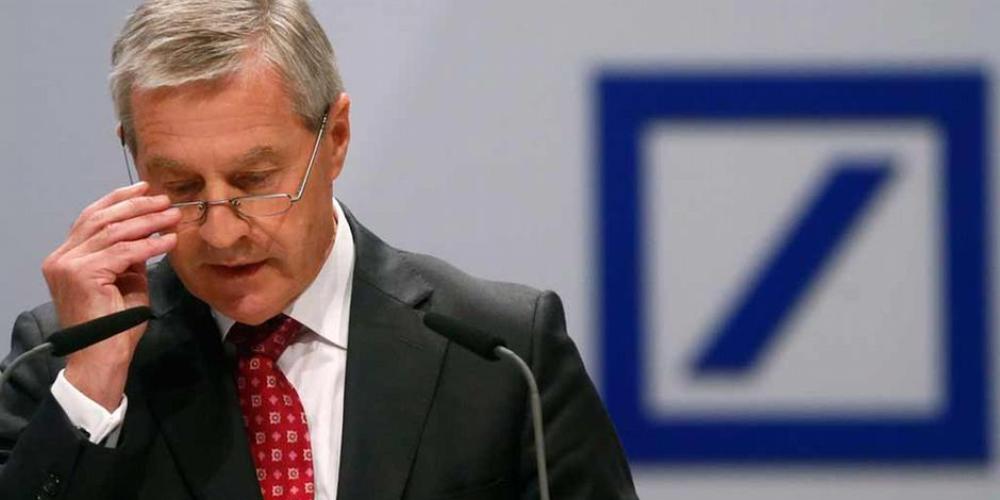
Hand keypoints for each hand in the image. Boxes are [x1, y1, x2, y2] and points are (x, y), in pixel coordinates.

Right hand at [42, 182, 180, 410]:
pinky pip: (123, 252)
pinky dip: (150, 245)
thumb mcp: (126, 282)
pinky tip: (170, 241)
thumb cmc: (115, 327)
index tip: (145, 188)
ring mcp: (68, 265)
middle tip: (165, 200)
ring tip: (173, 216)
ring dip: (147, 222)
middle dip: (136, 206)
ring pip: (113, 232)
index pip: (91, 218)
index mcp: (66, 257)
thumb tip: (150, 234)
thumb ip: (131, 257)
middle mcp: (61, 258)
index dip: (119, 200)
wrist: (101, 358)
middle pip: (101, 219)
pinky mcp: (82, 275)